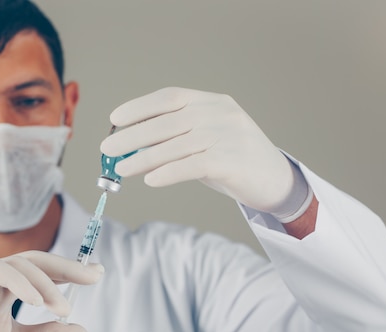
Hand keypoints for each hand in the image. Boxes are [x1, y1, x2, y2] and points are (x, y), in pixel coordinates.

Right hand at [0, 251, 103, 331]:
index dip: (69, 271)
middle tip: (94, 276)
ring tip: (63, 309)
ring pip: (20, 263)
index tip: (96, 275)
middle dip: (68, 267)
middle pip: (36, 260)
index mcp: (7, 289)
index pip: (43, 271)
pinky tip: (39, 302)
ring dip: (48, 283)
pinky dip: (21, 282)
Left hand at [100, 87, 309, 217]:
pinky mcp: (234, 161)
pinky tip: (150, 180)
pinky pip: (194, 165)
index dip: (140, 106)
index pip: (170, 97)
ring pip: (177, 145)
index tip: (115, 119)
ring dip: (144, 158)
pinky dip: (168, 172)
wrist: (277, 180)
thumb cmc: (233, 161)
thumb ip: (176, 140)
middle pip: (168, 121)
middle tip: (108, 148)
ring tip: (122, 169)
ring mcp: (229, 135)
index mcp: (213, 102)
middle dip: (133, 135)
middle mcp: (221, 113)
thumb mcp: (206, 141)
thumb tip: (133, 150)